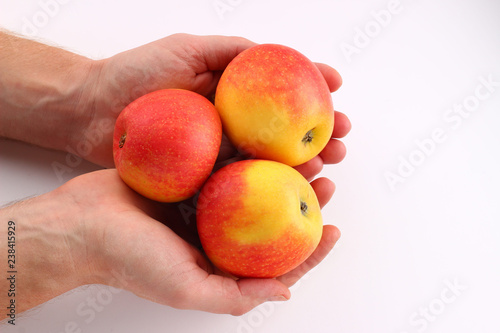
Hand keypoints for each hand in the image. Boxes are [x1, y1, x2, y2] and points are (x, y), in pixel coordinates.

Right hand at [0, 168, 339, 316]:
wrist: (80, 222)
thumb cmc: (129, 260)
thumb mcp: (185, 289)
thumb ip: (235, 296)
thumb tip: (285, 292)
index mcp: (220, 263)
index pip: (276, 262)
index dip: (310, 249)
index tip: (334, 230)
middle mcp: (217, 234)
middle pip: (271, 218)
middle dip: (303, 200)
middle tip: (327, 181)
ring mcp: (205, 202)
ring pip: (254, 186)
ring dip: (282, 171)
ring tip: (309, 155)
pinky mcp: (191, 177)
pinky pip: (226, 162)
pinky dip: (249, 153)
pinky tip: (267, 140)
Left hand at [80, 33, 350, 167]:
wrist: (91, 112)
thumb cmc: (134, 74)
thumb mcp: (186, 49)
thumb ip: (229, 51)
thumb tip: (274, 53)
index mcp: (230, 93)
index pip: (281, 90)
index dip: (312, 86)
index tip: (338, 86)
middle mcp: (230, 123)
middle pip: (284, 129)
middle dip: (319, 131)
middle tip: (344, 136)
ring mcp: (219, 151)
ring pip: (269, 159)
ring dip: (303, 162)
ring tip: (329, 162)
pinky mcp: (202, 177)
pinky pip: (241, 182)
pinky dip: (268, 186)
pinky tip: (292, 186)